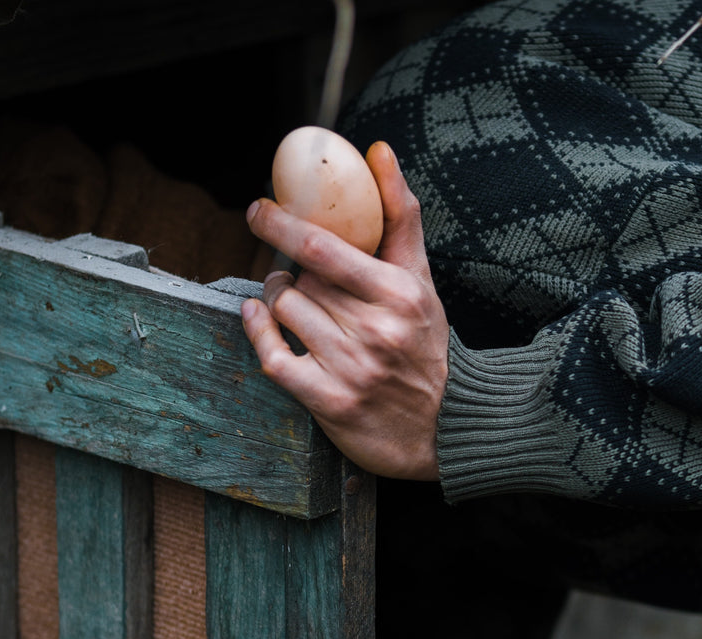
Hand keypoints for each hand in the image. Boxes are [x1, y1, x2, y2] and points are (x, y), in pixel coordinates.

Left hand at [241, 141, 447, 480]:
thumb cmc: (424, 344)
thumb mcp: (420, 278)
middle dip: (292, 271)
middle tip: (303, 277)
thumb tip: (378, 150)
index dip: (282, 223)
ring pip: (284, 310)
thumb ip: (399, 215)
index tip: (259, 209)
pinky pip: (272, 355)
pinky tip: (259, 319)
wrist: (443, 425)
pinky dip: (257, 332)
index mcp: (398, 293)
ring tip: (294, 303)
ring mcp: (349, 368)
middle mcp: (374, 330)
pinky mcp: (328, 400)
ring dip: (277, 300)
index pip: (323, 247)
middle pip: (300, 279)